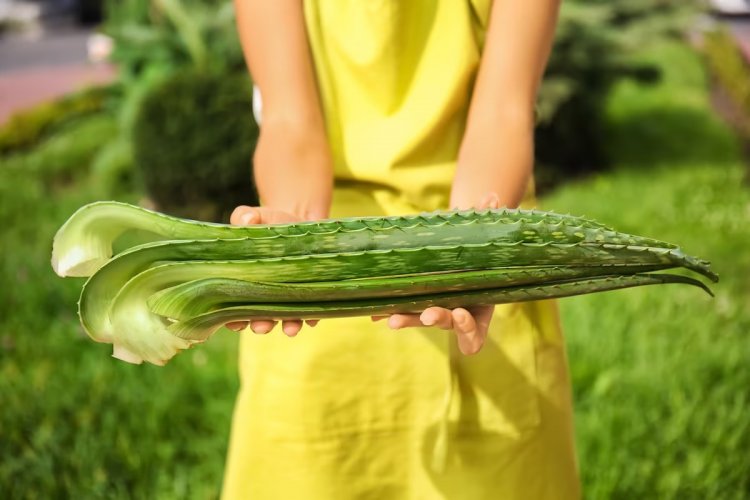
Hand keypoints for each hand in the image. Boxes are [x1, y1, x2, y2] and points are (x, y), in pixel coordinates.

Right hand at [225, 205, 318, 336]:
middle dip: (260, 324)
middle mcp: (265, 297)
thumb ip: (244, 216)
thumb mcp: (255, 216)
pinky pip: (313, 310)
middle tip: (260, 326)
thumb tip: (246, 220)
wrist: (300, 222)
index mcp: (244, 284)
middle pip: (260, 318)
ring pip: (287, 319)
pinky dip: (313, 316)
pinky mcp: (311, 293)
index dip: (231, 318)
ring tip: (289, 328)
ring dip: (288, 325)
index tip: (232, 322)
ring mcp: (289, 297)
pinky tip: (312, 318)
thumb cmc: (269, 222)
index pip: (233, 307)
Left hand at [377, 193, 500, 354]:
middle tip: (427, 315)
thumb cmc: (478, 253)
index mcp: (478, 312)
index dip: (469, 329)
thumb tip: (491, 196)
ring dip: (407, 319)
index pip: (474, 333)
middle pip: (446, 325)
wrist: (462, 259)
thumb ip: (486, 219)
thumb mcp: (482, 238)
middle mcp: (455, 318)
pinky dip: (388, 311)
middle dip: (436, 319)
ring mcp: (434, 314)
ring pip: (419, 321)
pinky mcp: (415, 306)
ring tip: (391, 319)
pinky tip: (374, 312)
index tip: (462, 314)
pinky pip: (402, 312)